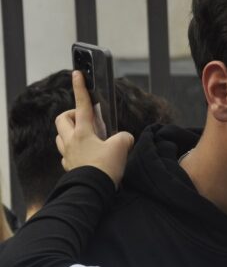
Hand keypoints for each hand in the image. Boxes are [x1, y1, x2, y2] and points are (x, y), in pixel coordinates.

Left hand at [55, 71, 132, 187]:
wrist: (93, 192)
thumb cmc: (105, 168)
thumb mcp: (121, 147)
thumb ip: (124, 137)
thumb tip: (126, 138)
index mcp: (83, 131)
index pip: (81, 104)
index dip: (80, 88)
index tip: (77, 74)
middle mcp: (71, 141)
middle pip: (62, 119)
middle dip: (71, 115)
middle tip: (84, 120)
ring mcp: (67, 155)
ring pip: (60, 136)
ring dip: (69, 133)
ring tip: (83, 137)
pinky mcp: (69, 168)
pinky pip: (65, 155)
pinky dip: (72, 151)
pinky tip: (82, 156)